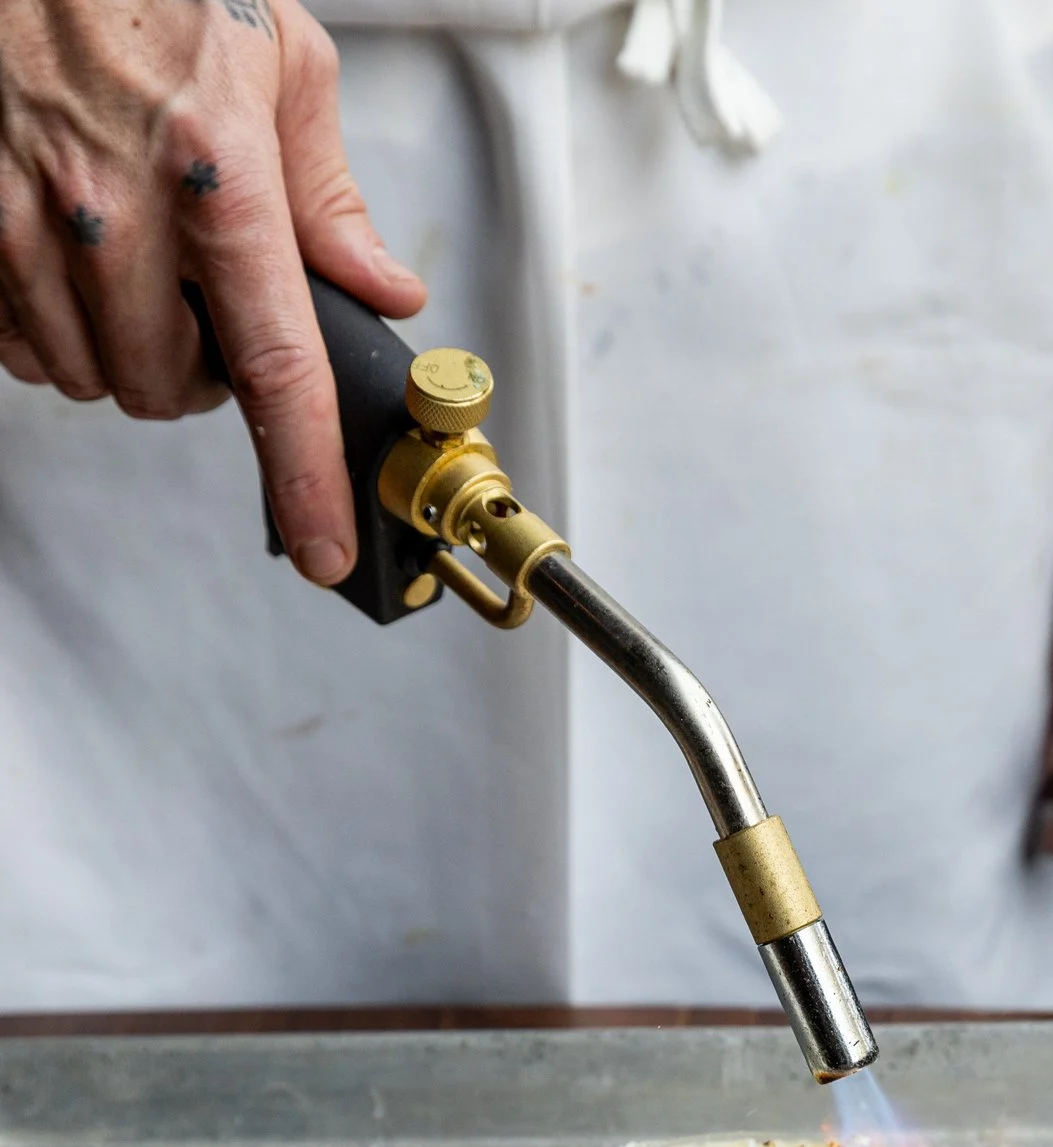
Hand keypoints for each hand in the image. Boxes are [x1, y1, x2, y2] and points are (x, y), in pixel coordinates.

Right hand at [0, 0, 425, 581]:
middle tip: (205, 307)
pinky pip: (17, 344)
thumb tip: (381, 289)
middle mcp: (117, 208)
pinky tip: (71, 268)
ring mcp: (27, 222)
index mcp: (218, 171)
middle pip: (170, 389)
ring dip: (124, 353)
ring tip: (138, 269)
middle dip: (199, 376)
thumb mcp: (278, 63)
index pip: (278, 367)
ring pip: (91, 376)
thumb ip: (332, 195)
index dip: (304, 475)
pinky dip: (50, 330)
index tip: (322, 542)